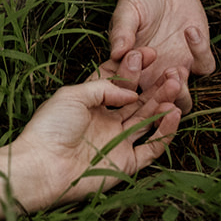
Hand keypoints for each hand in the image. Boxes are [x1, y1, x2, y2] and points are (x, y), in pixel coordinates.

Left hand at [14, 77, 180, 207]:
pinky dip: (165, 132)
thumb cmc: (51, 128)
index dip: (134, 69)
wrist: (43, 167)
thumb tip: (131, 92)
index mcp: (91, 105)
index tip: (150, 53)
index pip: (118, 84)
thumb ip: (103, 87)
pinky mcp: (126, 164)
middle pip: (137, 102)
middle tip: (173, 71)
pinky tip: (174, 113)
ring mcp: (118, 143)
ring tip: (176, 86)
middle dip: (155, 86)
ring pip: (147, 121)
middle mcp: (106, 123)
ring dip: (162, 104)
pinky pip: (151, 148)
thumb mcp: (72, 95)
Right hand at [99, 0, 214, 112]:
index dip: (131, 93)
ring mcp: (178, 70)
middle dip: (162, 100)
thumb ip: (122, 32)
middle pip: (159, 106)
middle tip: (162, 81)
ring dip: (183, 92)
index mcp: (132, 72)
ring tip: (177, 69)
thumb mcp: (126, 12)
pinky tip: (190, 31)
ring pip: (185, 100)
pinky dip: (200, 52)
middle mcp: (154, 77)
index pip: (129, 94)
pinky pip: (205, 67)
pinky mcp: (198, 57)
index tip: (134, 76)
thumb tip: (116, 52)